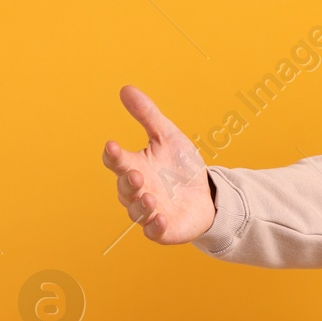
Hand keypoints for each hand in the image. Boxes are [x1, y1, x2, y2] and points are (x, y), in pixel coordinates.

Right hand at [102, 85, 215, 244]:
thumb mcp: (168, 136)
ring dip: (140, 204)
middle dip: (128, 181)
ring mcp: (149, 210)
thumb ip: (147, 115)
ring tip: (149, 197)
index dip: (113, 154)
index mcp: (134, 166)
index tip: (112, 145)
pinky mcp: (163, 228)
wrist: (208, 193)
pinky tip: (160, 219)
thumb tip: (126, 89)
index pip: (116, 161)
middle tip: (136, 174)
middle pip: (124, 187)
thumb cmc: (181, 166)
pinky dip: (154, 227)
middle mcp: (137, 190)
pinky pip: (153, 231)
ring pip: (136, 210)